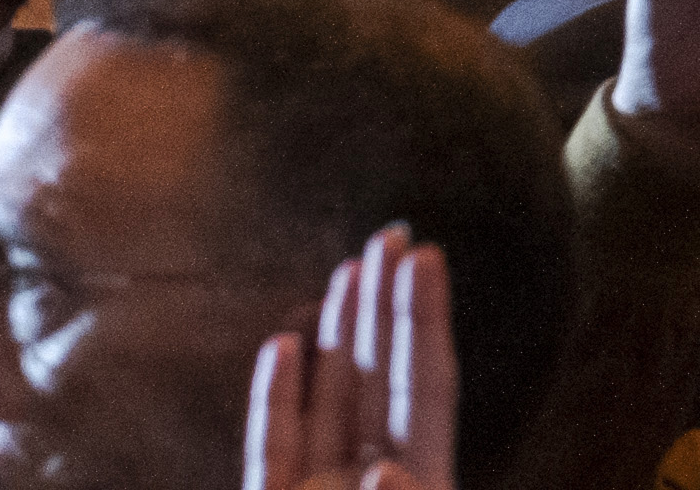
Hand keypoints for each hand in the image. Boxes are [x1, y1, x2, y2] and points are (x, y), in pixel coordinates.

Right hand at [240, 226, 458, 489]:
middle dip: (384, 306)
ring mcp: (319, 489)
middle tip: (391, 235)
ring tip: (350, 271)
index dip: (426, 319)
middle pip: (381, 377)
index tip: (427, 255)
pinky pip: (272, 448)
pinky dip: (275, 399)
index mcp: (422, 476)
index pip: (427, 384)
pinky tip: (282, 345)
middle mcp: (370, 475)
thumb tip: (381, 470)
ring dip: (337, 336)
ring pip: (331, 400)